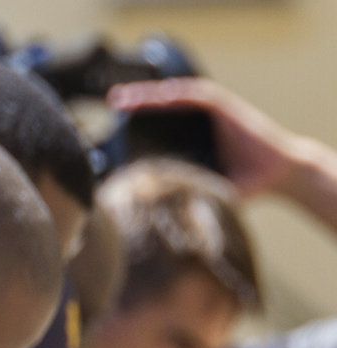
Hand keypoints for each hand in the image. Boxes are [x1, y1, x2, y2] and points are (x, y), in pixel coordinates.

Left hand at [108, 79, 300, 194]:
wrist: (279, 175)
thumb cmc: (243, 184)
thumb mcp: (203, 189)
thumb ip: (179, 193)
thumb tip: (146, 213)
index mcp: (192, 138)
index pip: (157, 126)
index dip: (134, 122)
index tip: (110, 125)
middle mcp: (200, 122)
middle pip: (162, 107)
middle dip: (136, 102)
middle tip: (111, 100)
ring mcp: (214, 113)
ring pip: (175, 97)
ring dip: (150, 94)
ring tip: (125, 97)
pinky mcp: (228, 109)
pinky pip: (200, 97)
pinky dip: (179, 94)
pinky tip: (161, 94)